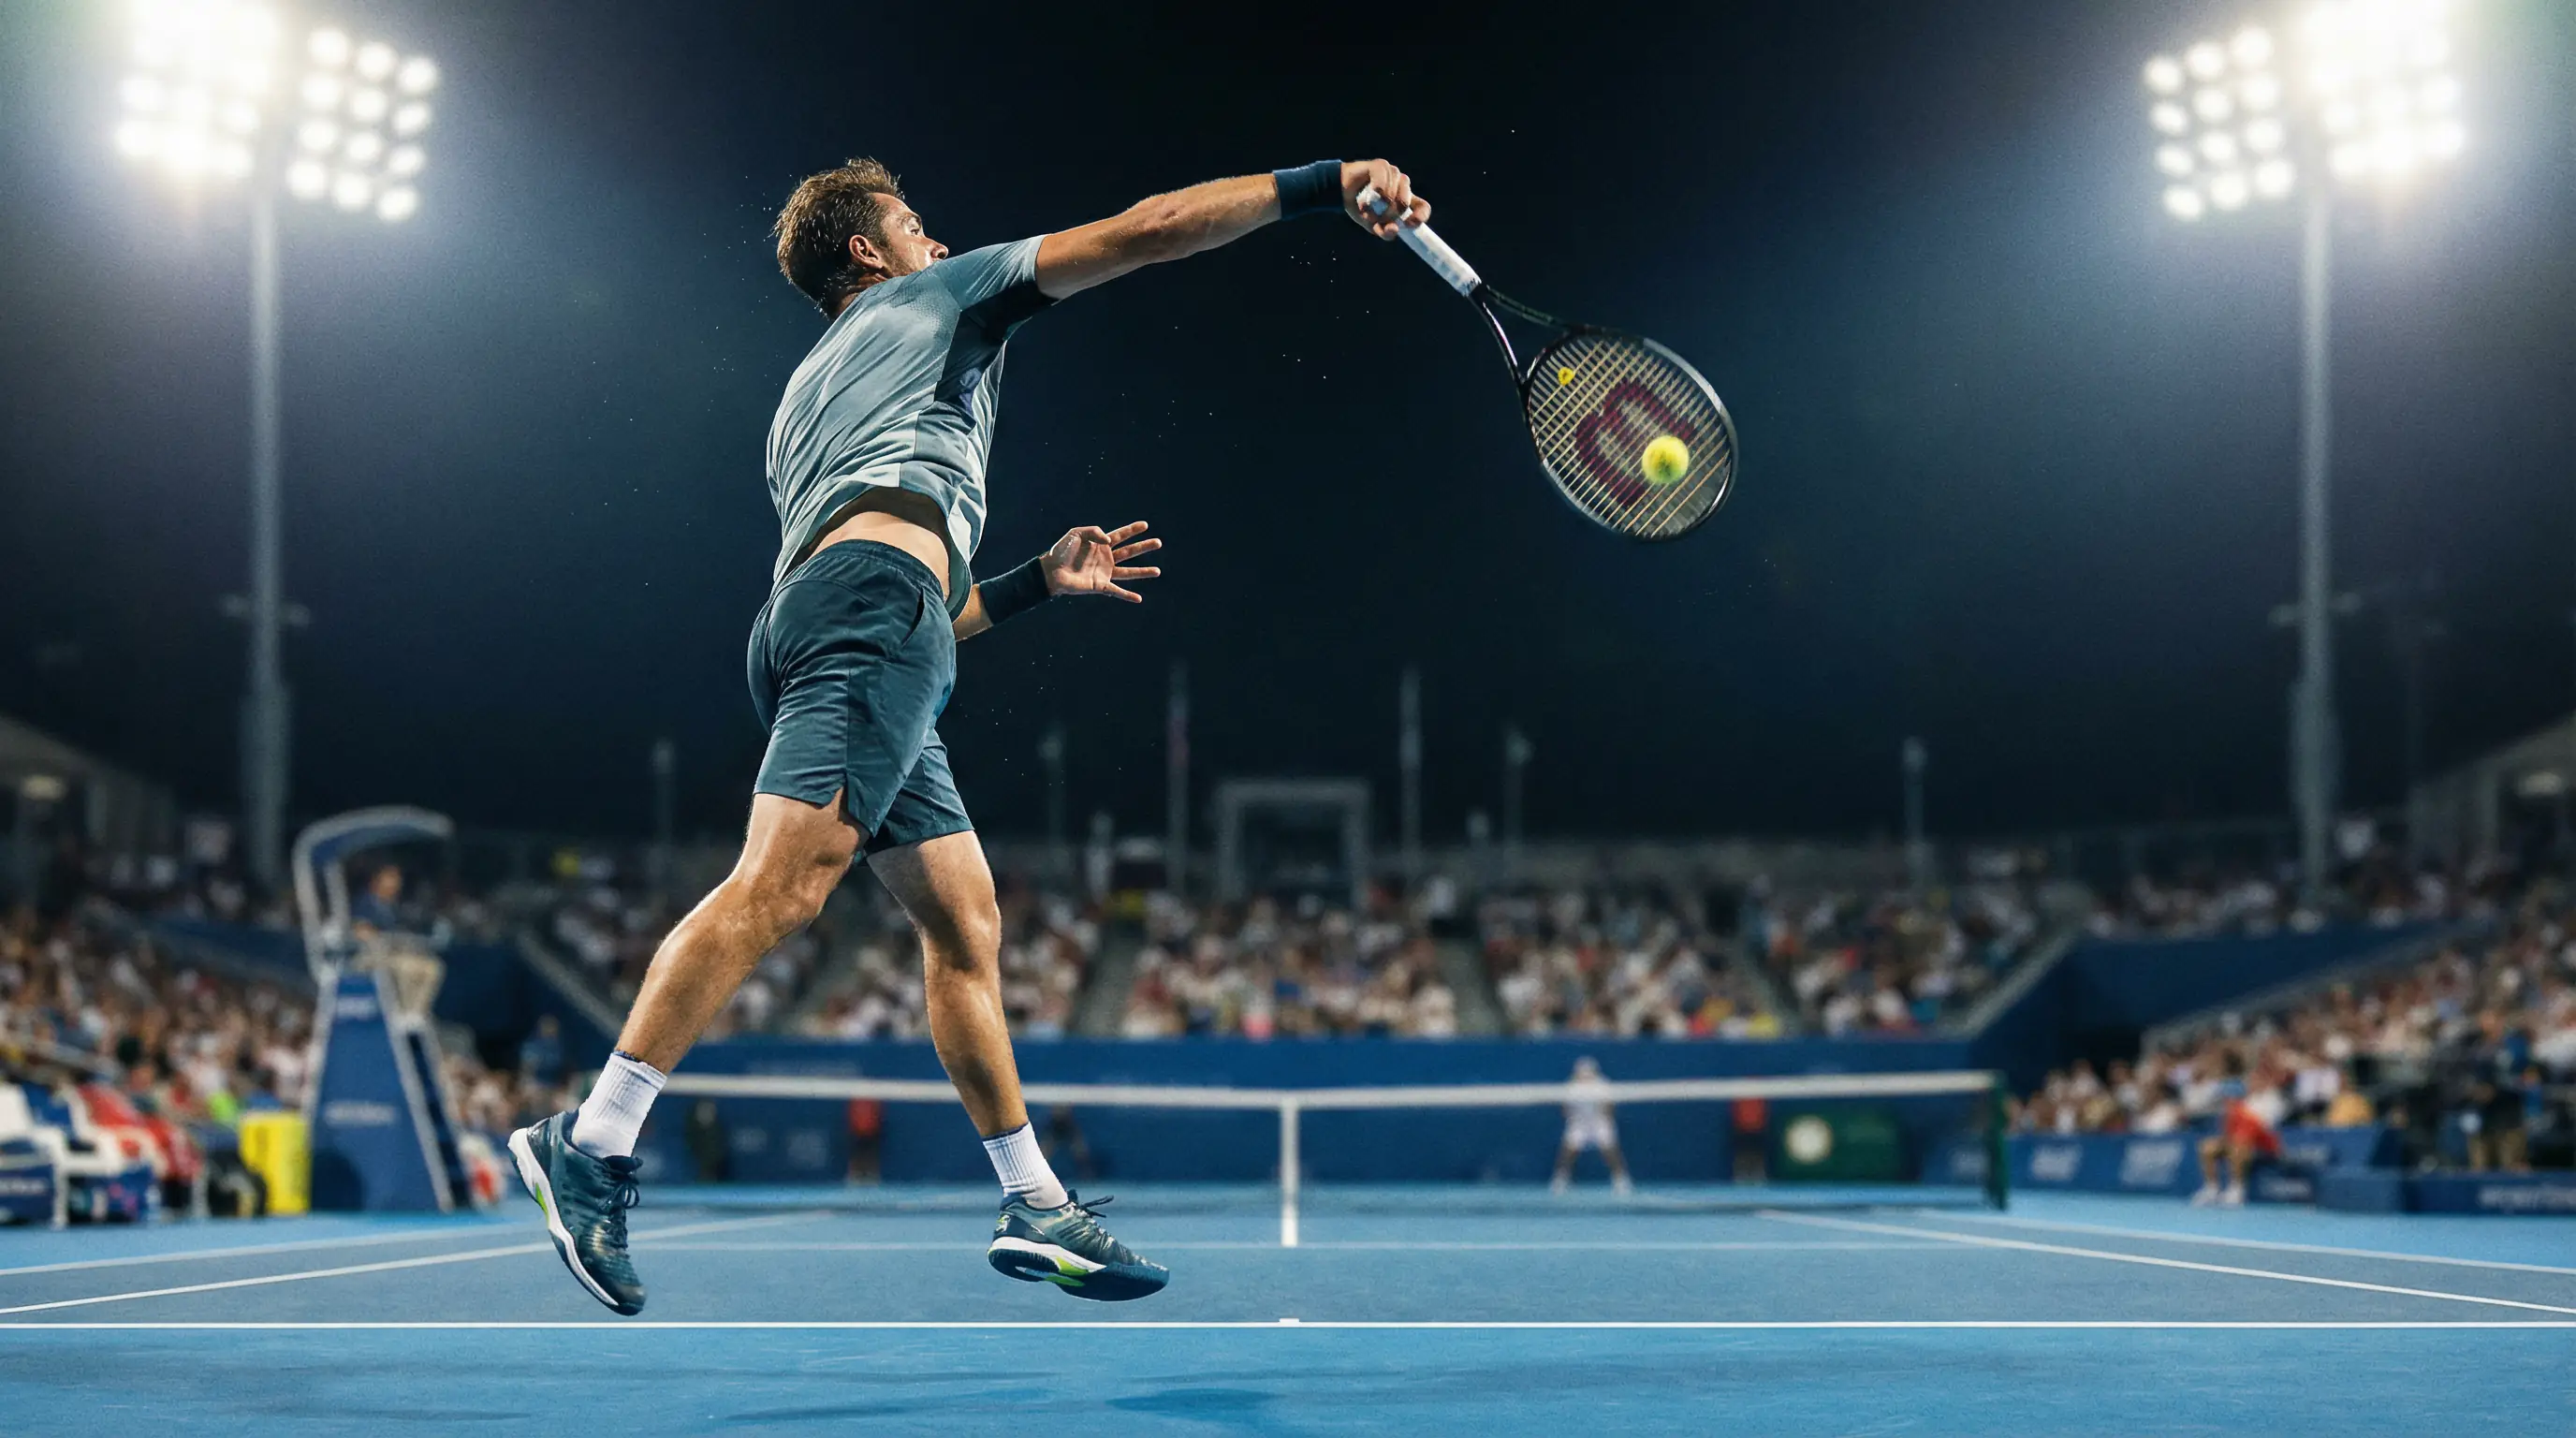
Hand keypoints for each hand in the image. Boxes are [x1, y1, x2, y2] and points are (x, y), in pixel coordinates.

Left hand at [1040, 521, 1161, 602]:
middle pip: (1129, 552)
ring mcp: (1104, 572)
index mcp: (1100, 544)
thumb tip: (1110, 541)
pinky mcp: (1100, 586)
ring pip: (1128, 572)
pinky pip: (1116, 591)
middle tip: (1158, 543)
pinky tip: (1139, 598)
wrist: (1051, 570)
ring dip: (1143, 572)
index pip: (1121, 535)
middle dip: (1144, 547)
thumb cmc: (1061, 551)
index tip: (1145, 525)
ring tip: (1158, 571)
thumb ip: (1094, 531)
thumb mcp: (1076, 533)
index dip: (1133, 530)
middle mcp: (1106, 558)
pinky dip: (1127, 596)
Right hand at [1341, 159, 1429, 238]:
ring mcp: (1393, 173)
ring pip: (1392, 194)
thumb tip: (1393, 230)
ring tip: (1365, 206)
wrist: (1340, 191)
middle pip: (1404, 203)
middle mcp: (1402, 185)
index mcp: (1405, 199)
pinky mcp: (1381, 166)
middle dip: (1388, 214)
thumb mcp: (1373, 225)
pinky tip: (1367, 196)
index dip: (1420, 216)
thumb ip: (1385, 231)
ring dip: (1376, 206)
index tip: (1408, 225)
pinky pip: (1382, 184)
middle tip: (1375, 217)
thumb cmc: (1360, 207)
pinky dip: (1374, 194)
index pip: (1423, 207)